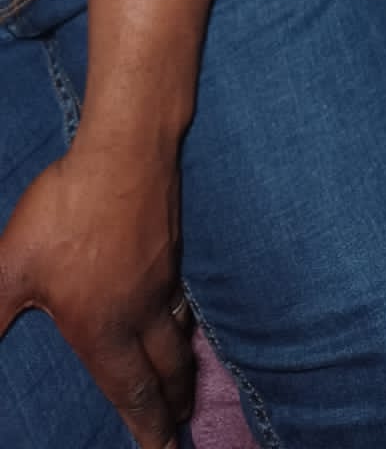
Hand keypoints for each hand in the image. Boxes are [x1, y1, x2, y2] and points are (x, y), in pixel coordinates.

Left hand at [0, 135, 191, 447]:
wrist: (127, 149)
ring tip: (184, 378)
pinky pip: (181, 300)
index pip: (131, 391)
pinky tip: (175, 311)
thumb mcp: (11, 266)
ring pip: (180, 333)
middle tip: (179, 423)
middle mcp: (142, 310)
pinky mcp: (172, 246)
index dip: (146, 427)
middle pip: (168, 368)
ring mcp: (163, 276)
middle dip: (173, 403)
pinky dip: (184, 322)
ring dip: (183, 365)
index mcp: (105, 327)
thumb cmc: (68, 210)